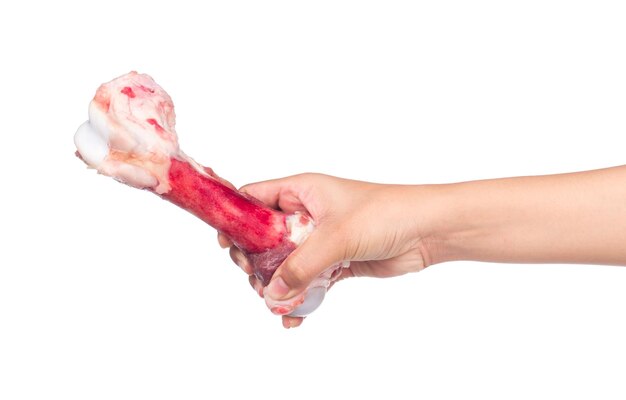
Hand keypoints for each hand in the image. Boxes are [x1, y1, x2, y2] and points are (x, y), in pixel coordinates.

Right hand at [218, 173, 434, 327]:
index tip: (226, 243)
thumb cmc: (385, 214)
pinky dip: (300, 298)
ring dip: (277, 285)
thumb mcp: (336, 236)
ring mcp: (320, 239)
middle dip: (256, 261)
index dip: (236, 218)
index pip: (255, 198)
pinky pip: (308, 281)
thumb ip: (301, 265)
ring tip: (276, 303)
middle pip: (264, 237)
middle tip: (254, 279)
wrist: (427, 231)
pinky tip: (294, 317)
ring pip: (285, 263)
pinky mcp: (335, 262)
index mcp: (302, 191)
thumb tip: (272, 293)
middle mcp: (307, 214)